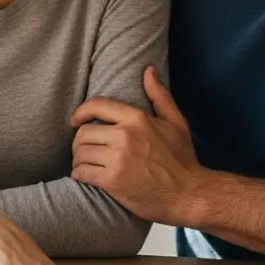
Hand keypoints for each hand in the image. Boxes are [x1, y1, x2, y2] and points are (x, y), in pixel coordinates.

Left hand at [71, 67, 202, 224]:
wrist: (188, 194)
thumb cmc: (182, 159)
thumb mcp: (175, 122)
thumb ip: (160, 95)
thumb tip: (148, 70)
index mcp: (137, 118)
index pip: (97, 105)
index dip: (80, 112)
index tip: (75, 121)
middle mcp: (125, 136)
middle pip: (83, 132)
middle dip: (79, 142)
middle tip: (84, 150)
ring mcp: (118, 159)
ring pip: (80, 153)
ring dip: (78, 160)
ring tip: (85, 165)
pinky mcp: (112, 181)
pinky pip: (82, 173)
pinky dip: (80, 175)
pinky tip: (86, 177)